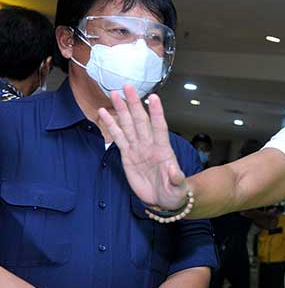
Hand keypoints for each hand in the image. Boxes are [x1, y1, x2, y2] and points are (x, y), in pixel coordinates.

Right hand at [97, 84, 186, 209]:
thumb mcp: (178, 188)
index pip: (160, 127)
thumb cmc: (174, 193)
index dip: (157, 113)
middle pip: (141, 120)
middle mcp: (150, 145)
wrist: (163, 201)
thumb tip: (174, 171)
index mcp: (163, 150)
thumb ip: (176, 179)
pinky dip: (111, 125)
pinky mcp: (127, 155)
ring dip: (121, 110)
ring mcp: (138, 149)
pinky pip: (118, 138)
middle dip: (135, 104)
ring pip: (128, 125)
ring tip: (114, 94)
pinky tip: (103, 113)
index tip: (153, 97)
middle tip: (128, 87)